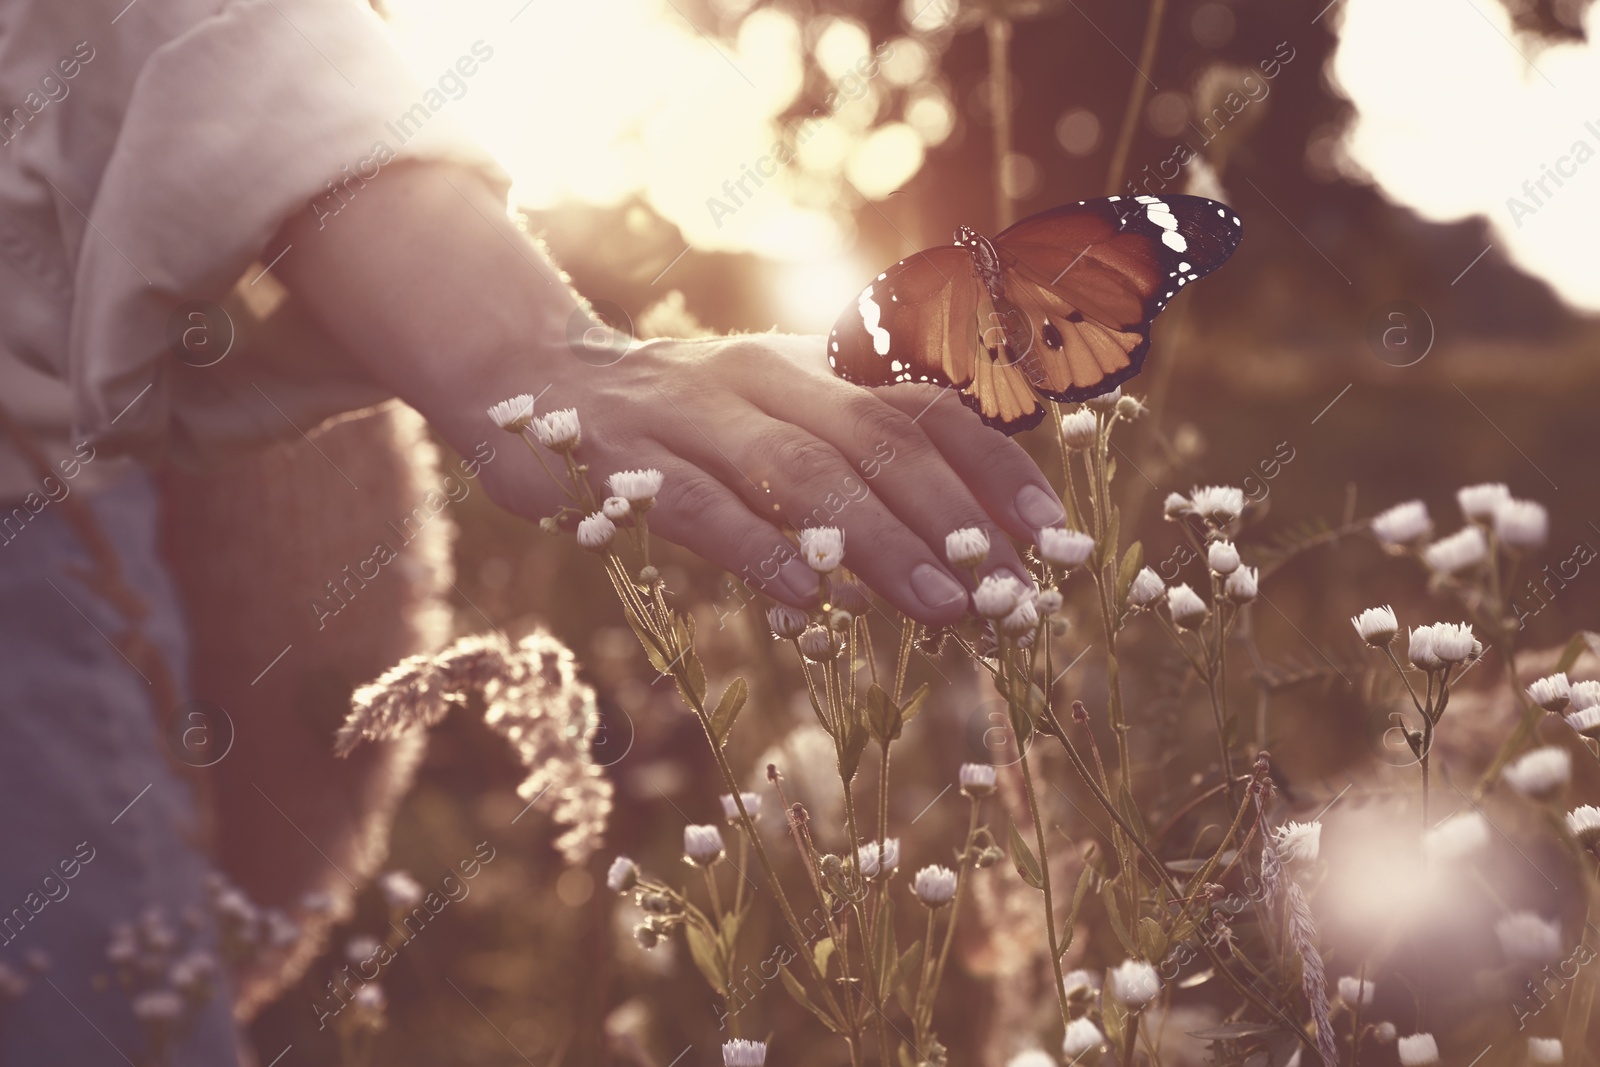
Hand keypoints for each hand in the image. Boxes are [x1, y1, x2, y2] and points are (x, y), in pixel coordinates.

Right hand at [269, 162, 1062, 624]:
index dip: (1000, 472)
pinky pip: (703, 508)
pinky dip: (761, 552)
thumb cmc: (676, 420)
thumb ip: (848, 457)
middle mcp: (763, 377)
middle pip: (881, 440)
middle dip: (959, 518)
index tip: (1059, 540)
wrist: (527, 377)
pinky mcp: (623, 460)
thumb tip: (962, 536)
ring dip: (882, 541)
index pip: (927, 407)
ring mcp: (691, 414)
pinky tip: (809, 602)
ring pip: (803, 473)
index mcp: (810, 368)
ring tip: (945, 605)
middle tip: (1016, 592)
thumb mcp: (771, 416)